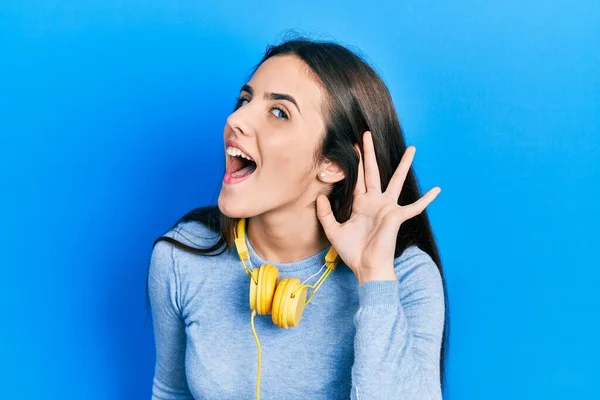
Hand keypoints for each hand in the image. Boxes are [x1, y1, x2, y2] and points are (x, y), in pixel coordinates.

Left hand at [316, 131, 440, 283]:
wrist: (367, 267)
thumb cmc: (353, 252)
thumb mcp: (333, 231)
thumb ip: (325, 214)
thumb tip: (319, 196)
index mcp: (361, 204)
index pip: (357, 178)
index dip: (354, 163)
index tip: (352, 146)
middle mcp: (375, 202)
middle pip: (373, 171)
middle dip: (370, 152)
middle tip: (366, 134)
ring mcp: (388, 208)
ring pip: (396, 181)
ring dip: (403, 165)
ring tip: (411, 149)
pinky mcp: (396, 217)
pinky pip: (414, 207)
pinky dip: (426, 199)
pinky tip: (437, 190)